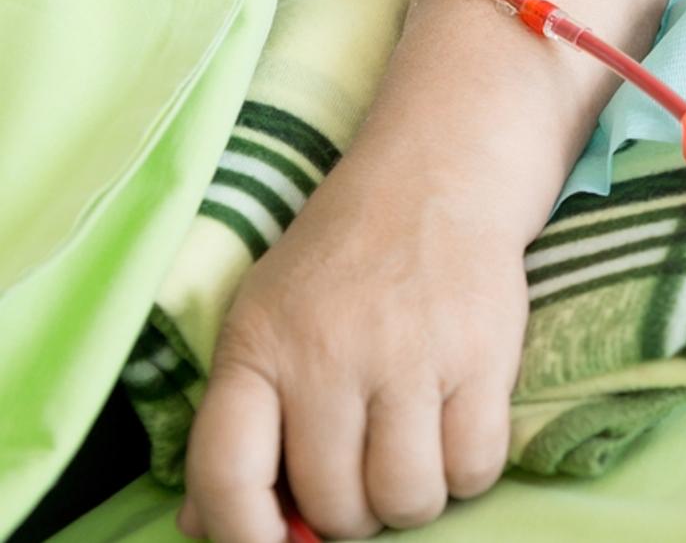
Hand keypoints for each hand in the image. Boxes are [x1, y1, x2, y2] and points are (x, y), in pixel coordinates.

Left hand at [178, 152, 529, 541]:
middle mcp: (329, 356)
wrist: (436, 179)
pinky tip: (457, 437)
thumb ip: (234, 420)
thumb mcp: (265, 318)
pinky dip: (468, 473)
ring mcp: (411, 358)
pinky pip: (476, 467)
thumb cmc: (342, 260)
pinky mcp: (483, 357)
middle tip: (364, 479)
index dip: (244, 535)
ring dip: (413, 499)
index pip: (229, 473)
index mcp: (260, 348)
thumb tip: (201, 522)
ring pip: (408, 497)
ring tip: (413, 459)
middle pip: (335, 502)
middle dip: (351, 516)